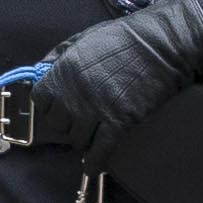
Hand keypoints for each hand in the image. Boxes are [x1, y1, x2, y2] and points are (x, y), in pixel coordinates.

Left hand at [24, 0, 202, 147]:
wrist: (162, 45)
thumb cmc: (125, 37)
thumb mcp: (85, 37)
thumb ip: (60, 54)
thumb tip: (42, 69)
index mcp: (65, 70)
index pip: (40, 100)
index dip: (50, 105)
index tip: (60, 106)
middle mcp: (75, 93)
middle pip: (58, 124)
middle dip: (67, 124)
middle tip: (81, 120)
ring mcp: (96, 110)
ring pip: (77, 140)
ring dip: (83, 140)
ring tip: (93, 135)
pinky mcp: (119, 123)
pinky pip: (99, 152)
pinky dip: (94, 162)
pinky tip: (94, 165)